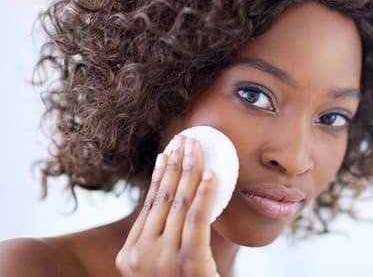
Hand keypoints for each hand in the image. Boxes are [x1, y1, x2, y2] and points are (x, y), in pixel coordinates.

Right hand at [116, 135, 218, 276]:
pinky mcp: (189, 263)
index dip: (160, 176)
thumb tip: (174, 200)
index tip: (167, 153)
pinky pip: (197, 220)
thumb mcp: (158, 267)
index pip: (149, 205)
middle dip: (176, 165)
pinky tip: (211, 174)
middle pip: (163, 199)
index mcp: (130, 255)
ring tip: (197, 148)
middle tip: (185, 140)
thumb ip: (160, 240)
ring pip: (179, 204)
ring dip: (190, 171)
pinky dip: (205, 195)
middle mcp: (141, 255)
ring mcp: (163, 260)